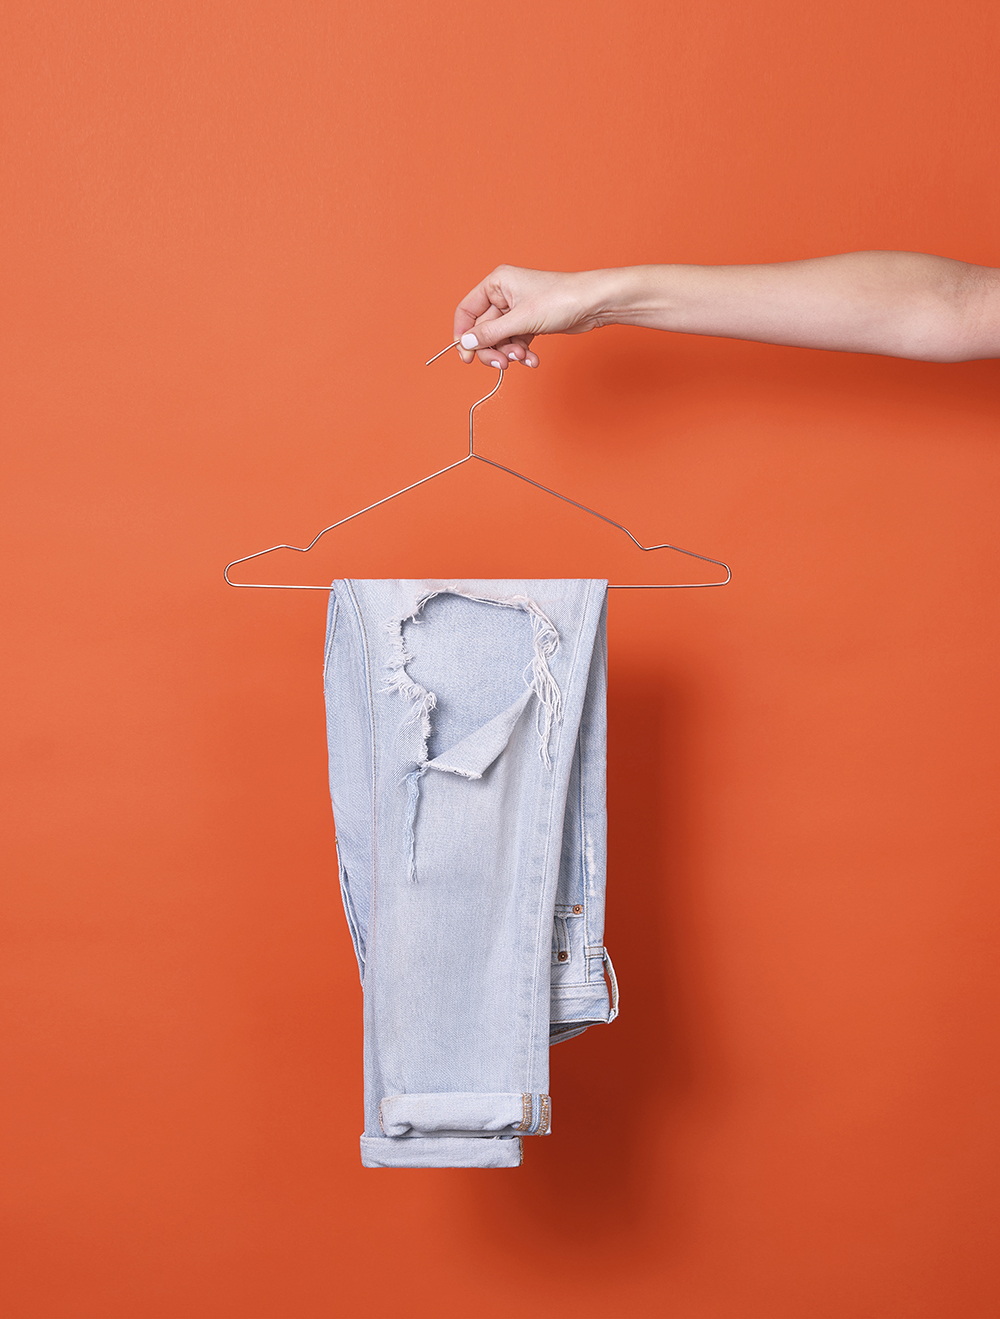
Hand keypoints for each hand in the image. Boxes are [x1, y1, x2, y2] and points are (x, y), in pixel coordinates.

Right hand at [453, 265, 612, 368]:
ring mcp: (517, 310)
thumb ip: (490, 333)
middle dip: (493, 349)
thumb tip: (466, 343)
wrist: (593, 304)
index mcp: (496, 283)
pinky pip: (516, 342)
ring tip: (524, 358)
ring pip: (500, 339)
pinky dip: (522, 353)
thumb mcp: (520, 320)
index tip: (466, 357)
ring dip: (510, 353)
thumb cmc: (560, 299)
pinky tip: (532, 360)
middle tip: (502, 364)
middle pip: (483, 330)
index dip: (463, 335)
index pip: (467, 310)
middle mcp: (504, 294)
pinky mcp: (530, 322)